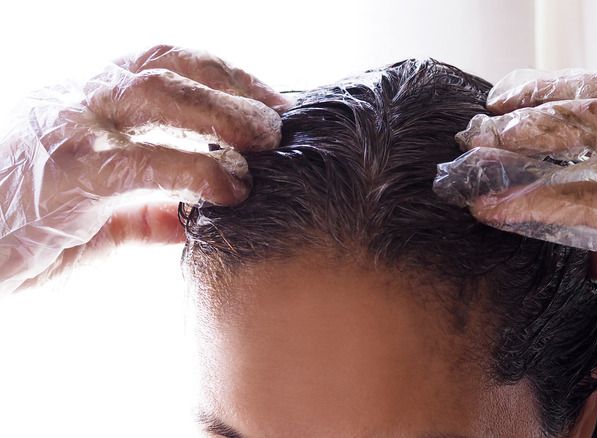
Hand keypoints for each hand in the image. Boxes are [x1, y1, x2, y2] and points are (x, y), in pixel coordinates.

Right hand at [0, 45, 289, 292]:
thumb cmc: (29, 226)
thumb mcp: (101, 212)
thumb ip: (149, 210)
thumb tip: (198, 216)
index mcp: (89, 100)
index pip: (164, 62)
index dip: (224, 75)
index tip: (273, 102)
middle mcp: (78, 100)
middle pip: (165, 65)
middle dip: (231, 88)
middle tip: (278, 124)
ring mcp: (68, 131)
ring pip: (153, 94)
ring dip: (219, 114)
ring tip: (263, 146)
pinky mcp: (64, 176)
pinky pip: (138, 162)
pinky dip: (192, 172)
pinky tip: (229, 191)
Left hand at [434, 70, 596, 392]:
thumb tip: (590, 253)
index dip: (565, 88)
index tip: (520, 95)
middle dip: (538, 98)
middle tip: (489, 114)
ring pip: (591, 131)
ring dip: (527, 136)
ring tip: (478, 151)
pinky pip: (587, 203)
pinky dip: (533, 201)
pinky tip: (494, 207)